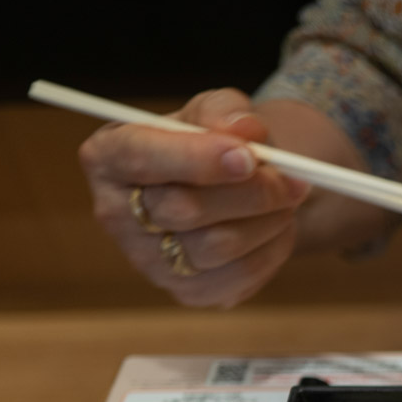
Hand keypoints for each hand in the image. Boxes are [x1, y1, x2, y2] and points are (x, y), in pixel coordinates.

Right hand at [79, 88, 310, 307]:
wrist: (229, 185)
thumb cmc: (211, 142)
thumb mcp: (214, 110)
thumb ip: (225, 111)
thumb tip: (247, 130)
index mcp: (108, 157)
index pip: (140, 158)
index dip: (197, 158)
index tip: (247, 156)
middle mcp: (115, 213)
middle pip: (183, 209)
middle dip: (250, 192)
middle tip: (293, 178)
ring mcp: (148, 261)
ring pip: (217, 247)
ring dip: (269, 220)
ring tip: (288, 197)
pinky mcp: (186, 292)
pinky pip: (239, 277)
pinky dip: (273, 249)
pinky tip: (279, 226)